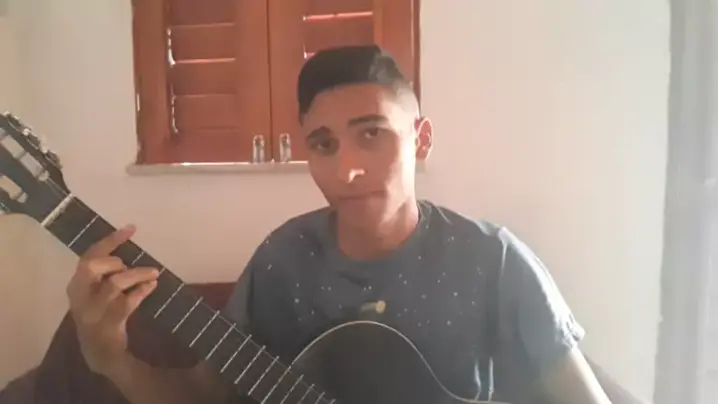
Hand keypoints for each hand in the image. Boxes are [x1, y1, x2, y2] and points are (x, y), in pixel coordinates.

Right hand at [65, 224, 158, 375]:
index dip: (110, 240)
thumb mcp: (96, 294)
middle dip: (114, 261)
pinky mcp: (110, 323)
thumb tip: (128, 251)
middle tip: (127, 265)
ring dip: (138, 274)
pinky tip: (152, 286)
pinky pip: (128, 302)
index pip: (88, 256)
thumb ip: (106, 275)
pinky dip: (142, 291)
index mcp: (76, 286)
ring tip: (154, 273)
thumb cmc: (100, 317)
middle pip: (91, 266)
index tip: (131, 229)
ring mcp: (94, 311)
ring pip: (115, 284)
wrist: (100, 354)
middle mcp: (80, 297)